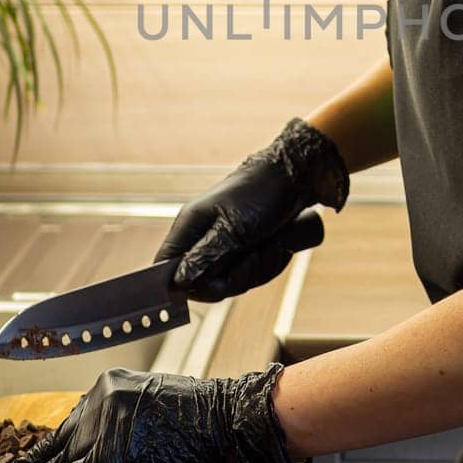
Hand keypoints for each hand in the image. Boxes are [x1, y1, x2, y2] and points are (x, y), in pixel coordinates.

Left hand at [0, 364, 309, 462]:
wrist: (228, 417)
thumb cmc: (203, 419)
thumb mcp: (152, 411)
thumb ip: (120, 429)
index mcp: (110, 386)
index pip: (68, 425)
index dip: (40, 453)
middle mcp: (101, 398)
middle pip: (51, 440)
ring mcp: (106, 422)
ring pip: (52, 458)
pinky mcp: (114, 450)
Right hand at [153, 117, 348, 300]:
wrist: (296, 178)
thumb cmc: (261, 191)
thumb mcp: (233, 227)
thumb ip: (205, 255)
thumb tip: (179, 281)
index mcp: (189, 226)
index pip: (165, 267)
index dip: (185, 284)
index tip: (216, 284)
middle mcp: (202, 239)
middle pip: (203, 283)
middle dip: (235, 277)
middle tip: (253, 256)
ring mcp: (224, 246)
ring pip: (231, 282)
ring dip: (257, 269)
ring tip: (270, 244)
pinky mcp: (244, 250)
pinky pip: (250, 275)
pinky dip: (267, 264)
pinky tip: (277, 245)